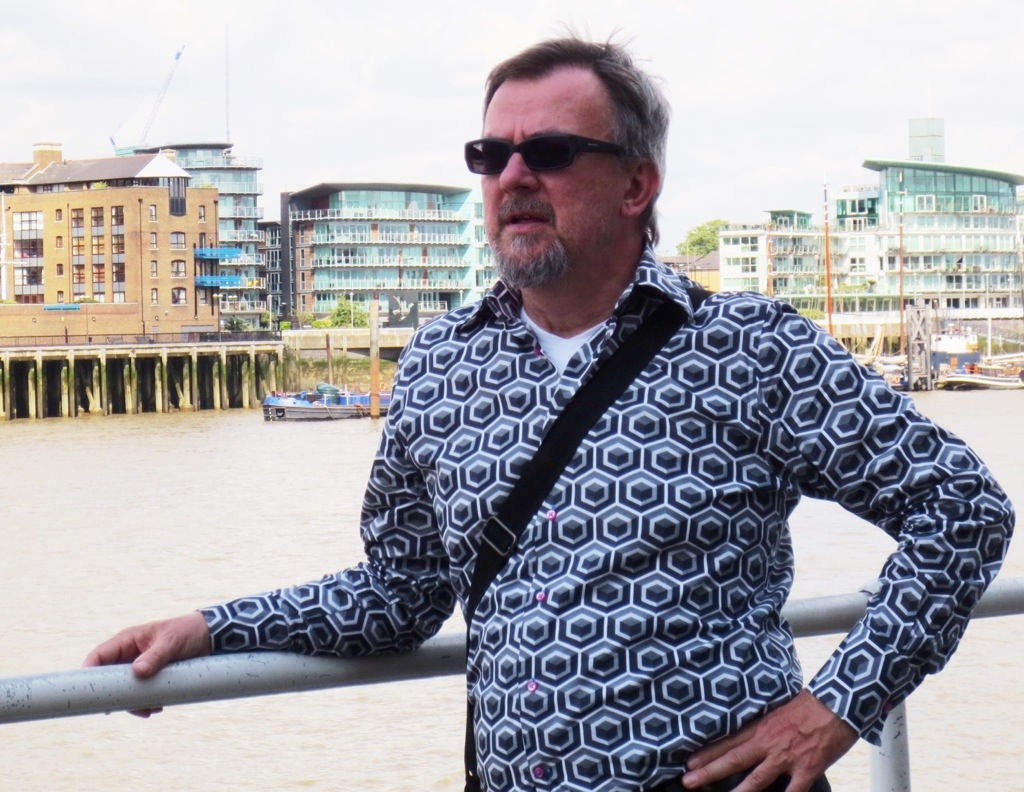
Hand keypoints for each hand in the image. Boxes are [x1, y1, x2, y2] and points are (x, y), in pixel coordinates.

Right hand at [83, 612, 211, 716]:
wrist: (210, 636)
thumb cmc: (187, 632)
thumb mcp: (171, 642)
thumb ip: (155, 656)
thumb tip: (137, 672)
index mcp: (127, 640)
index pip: (99, 656)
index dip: (89, 673)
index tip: (90, 693)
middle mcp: (129, 655)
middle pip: (109, 680)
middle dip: (116, 696)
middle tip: (130, 708)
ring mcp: (139, 666)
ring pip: (125, 690)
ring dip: (134, 702)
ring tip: (152, 709)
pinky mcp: (151, 676)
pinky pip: (140, 693)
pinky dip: (146, 702)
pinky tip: (158, 706)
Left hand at [682, 690, 857, 791]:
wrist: (839, 701)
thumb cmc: (811, 704)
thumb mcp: (779, 710)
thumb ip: (764, 725)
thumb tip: (750, 734)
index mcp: (762, 727)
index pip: (729, 741)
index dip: (708, 753)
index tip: (689, 762)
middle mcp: (769, 742)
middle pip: (734, 759)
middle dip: (709, 771)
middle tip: (688, 780)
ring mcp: (787, 757)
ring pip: (757, 780)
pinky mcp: (808, 768)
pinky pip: (792, 791)